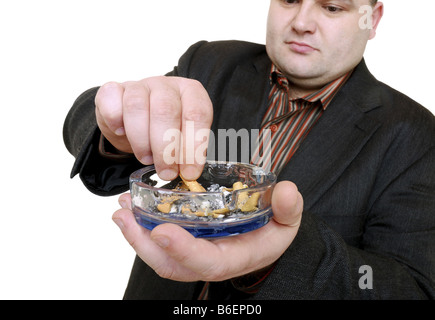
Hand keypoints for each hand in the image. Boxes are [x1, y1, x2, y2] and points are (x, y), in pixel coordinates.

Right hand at [94, 76, 212, 180]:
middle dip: (166, 149)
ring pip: (137, 106)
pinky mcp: (112, 90)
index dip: (194, 145)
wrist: (133, 120)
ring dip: (141, 140)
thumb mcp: (181, 140)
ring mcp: (138, 85)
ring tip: (145, 158)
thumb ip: (187, 153)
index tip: (189, 171)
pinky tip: (121, 133)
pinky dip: (115, 120)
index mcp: (191, 92)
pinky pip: (111, 101)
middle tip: (166, 172)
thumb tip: (189, 174)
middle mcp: (166, 85)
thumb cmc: (163, 130)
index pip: (197, 113)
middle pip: (166, 110)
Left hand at [112, 181, 302, 281]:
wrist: (263, 238)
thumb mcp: (288, 220)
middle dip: (144, 243)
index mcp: (234, 257)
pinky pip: (160, 242)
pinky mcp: (186, 242)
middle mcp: (208, 260)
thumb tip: (286, 191)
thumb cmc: (274, 231)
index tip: (162, 230)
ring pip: (160, 255)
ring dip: (136, 234)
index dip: (183, 250)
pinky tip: (131, 209)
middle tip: (125, 216)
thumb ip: (288, 208)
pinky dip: (142, 228)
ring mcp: (194, 253)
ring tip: (121, 210)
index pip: (206, 262)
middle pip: (171, 263)